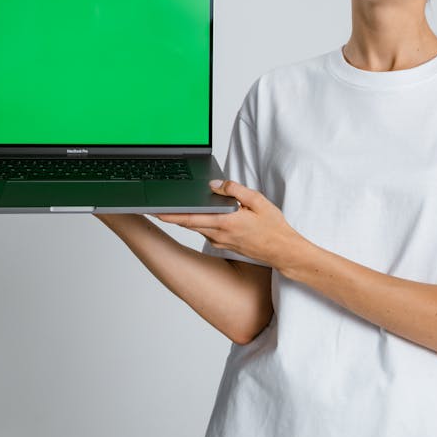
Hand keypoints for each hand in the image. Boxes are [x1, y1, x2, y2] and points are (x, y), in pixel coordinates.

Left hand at [155, 179, 303, 268]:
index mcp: (226, 222)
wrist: (283, 251)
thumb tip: (214, 184)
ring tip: (171, 209)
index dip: (170, 214)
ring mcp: (221, 241)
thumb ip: (234, 190)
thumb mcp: (257, 201)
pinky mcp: (225, 244)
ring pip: (197, 227)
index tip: (155, 210)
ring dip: (184, 219)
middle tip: (153, 208)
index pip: (191, 218)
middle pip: (188, 223)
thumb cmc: (273, 227)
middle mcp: (219, 234)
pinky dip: (199, 223)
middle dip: (170, 216)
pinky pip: (207, 231)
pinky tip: (198, 215)